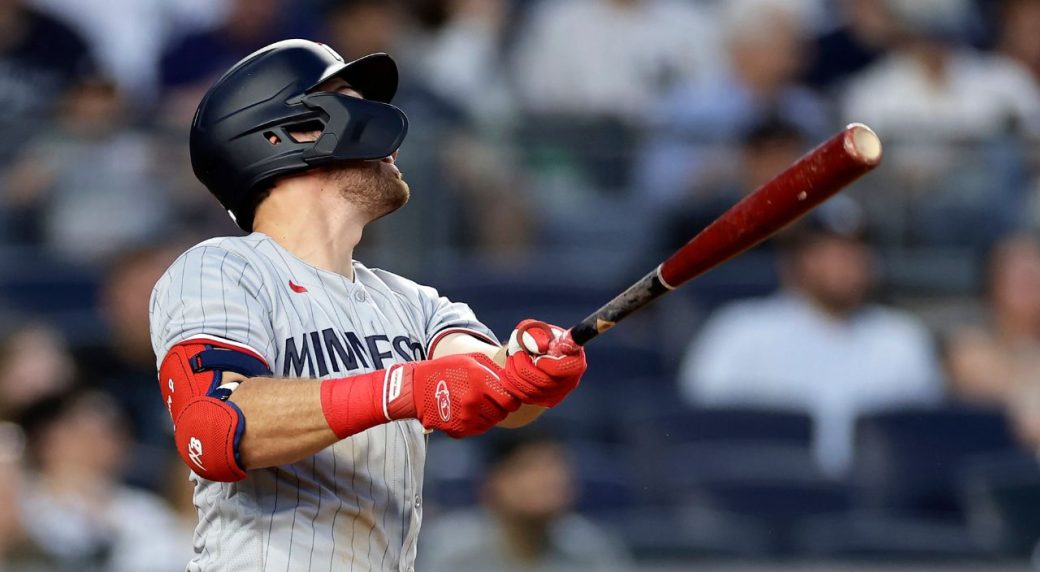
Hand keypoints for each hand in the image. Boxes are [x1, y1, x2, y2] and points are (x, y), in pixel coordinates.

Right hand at [384, 353, 519, 437]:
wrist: (416, 389)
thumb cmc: (445, 370)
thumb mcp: (470, 360)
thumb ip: (493, 368)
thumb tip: (512, 379)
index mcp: (479, 380)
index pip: (509, 399)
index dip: (512, 399)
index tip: (509, 396)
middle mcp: (473, 401)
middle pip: (503, 412)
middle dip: (503, 407)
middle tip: (496, 400)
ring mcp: (465, 418)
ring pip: (492, 422)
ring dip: (491, 414)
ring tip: (481, 405)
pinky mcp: (458, 430)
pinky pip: (479, 429)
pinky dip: (479, 422)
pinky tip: (471, 412)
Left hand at [502, 320, 586, 406]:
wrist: (526, 355)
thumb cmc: (532, 339)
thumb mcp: (531, 329)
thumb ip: (535, 334)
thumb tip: (541, 347)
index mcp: (574, 357)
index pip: (568, 368)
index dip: (549, 365)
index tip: (537, 358)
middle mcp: (572, 378)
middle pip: (545, 382)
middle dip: (523, 368)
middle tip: (516, 355)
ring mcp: (561, 392)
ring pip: (533, 392)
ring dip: (515, 375)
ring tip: (510, 361)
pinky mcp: (548, 401)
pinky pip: (527, 398)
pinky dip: (513, 386)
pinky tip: (507, 374)